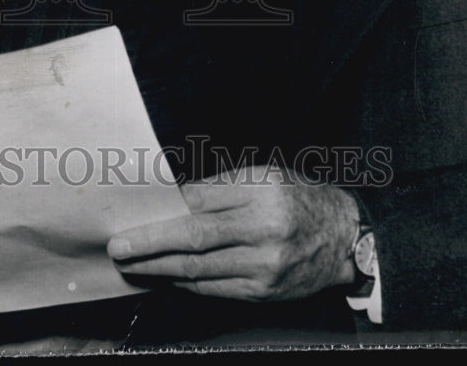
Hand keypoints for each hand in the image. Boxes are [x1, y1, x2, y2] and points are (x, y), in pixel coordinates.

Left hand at [107, 166, 357, 300]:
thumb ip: (223, 186)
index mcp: (262, 190)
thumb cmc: (301, 198)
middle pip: (195, 237)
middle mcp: (264, 228)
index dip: (167, 207)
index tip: (138, 209)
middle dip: (152, 243)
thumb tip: (177, 197)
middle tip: (120, 246)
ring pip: (200, 268)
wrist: (346, 238)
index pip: (202, 199)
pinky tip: (167, 276)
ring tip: (134, 264)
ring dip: (160, 268)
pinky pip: (215, 288)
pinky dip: (187, 282)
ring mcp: (264, 264)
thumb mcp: (267, 175)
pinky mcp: (264, 291)